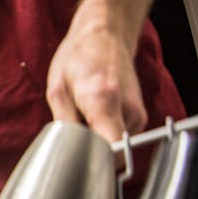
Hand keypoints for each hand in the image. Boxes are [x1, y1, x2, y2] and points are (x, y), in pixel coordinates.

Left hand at [45, 18, 145, 147]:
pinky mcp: (140, 118)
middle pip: (110, 153)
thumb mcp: (57, 90)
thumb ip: (64, 125)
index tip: (78, 160)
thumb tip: (67, 154)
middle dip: (88, 151)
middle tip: (72, 131)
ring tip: (84, 116)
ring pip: (114, 147)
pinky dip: (104, 133)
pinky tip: (94, 115)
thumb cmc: (79, 57)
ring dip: (95, 140)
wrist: (106, 36)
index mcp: (103, 99)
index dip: (93, 162)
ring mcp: (137, 115)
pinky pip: (118, 138)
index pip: (112, 150)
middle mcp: (128, 110)